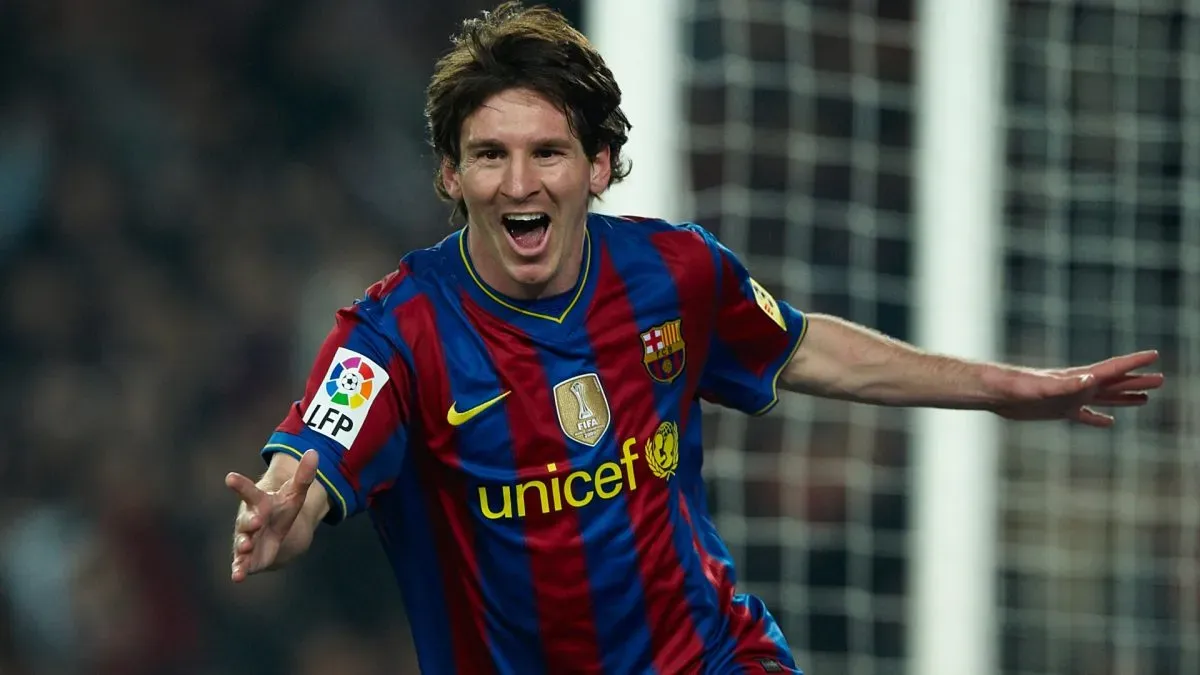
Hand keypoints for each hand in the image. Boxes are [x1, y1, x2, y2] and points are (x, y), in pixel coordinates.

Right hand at [226, 450, 318, 581]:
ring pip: (242, 541)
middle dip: (249, 521)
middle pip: (246, 520)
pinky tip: (237, 576)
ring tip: (245, 547)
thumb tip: (315, 452)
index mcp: (258, 503)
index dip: (240, 485)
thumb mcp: (295, 493)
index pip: (249, 492)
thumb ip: (304, 475)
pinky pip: (241, 564)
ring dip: (242, 545)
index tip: (230, 477)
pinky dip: (239, 570)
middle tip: (255, 521)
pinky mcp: (247, 558)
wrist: (275, 534)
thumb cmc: (281, 510)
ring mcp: (246, 539)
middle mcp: (249, 521)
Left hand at [989, 350, 1163, 426]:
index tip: (1154, 355)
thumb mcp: (1043, 387)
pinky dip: (1098, 418)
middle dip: (1137, 381)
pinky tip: (1109, 422)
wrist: (993, 392)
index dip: (1133, 363)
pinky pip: (1084, 415)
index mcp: (1076, 378)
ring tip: (1145, 399)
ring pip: (1103, 398)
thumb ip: (1067, 385)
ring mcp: (1068, 398)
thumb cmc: (1015, 386)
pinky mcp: (1057, 411)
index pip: (1111, 369)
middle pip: (1113, 383)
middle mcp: (1076, 386)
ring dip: (1124, 397)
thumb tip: (1091, 379)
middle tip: (1161, 379)